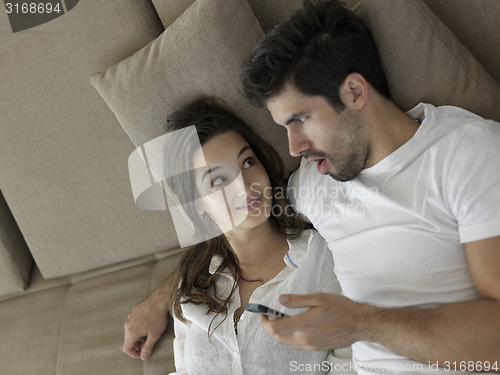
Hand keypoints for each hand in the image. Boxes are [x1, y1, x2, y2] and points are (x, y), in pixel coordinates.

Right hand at [122, 293, 168, 359]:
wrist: (159, 301)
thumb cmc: (157, 317)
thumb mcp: (154, 336)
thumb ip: (147, 348)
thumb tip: (143, 357)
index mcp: (131, 332)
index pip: (126, 349)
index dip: (134, 354)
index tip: (143, 352)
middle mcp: (127, 324)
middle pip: (128, 340)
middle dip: (137, 345)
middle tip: (147, 344)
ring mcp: (130, 317)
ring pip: (130, 331)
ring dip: (138, 336)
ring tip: (148, 333)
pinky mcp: (133, 312)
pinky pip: (133, 323)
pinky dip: (138, 328)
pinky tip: (148, 325)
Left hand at [260, 292, 374, 350]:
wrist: (359, 324)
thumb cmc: (341, 308)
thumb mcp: (318, 298)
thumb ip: (297, 300)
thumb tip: (281, 299)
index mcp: (303, 324)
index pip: (274, 328)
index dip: (264, 322)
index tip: (263, 314)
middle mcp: (304, 338)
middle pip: (278, 337)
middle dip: (271, 327)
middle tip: (273, 315)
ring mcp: (310, 345)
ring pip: (287, 343)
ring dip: (281, 333)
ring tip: (286, 319)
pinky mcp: (316, 348)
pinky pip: (297, 345)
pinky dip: (291, 337)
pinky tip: (298, 326)